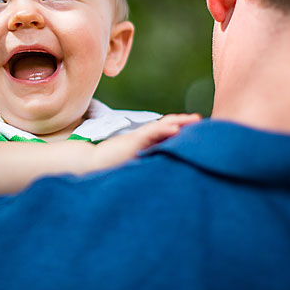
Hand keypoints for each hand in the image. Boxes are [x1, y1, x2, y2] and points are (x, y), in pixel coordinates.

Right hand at [85, 113, 200, 172]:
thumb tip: (162, 171)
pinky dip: (163, 130)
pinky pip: (151, 134)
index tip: (196, 128)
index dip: (180, 128)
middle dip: (183, 122)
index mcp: (144, 143)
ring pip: (162, 127)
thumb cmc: (109, 166)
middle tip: (199, 119)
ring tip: (194, 119)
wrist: (90, 164)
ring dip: (179, 122)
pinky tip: (176, 129)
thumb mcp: (133, 163)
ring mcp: (138, 139)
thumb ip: (146, 161)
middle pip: (166, 126)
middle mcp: (143, 139)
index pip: (165, 132)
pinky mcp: (133, 142)